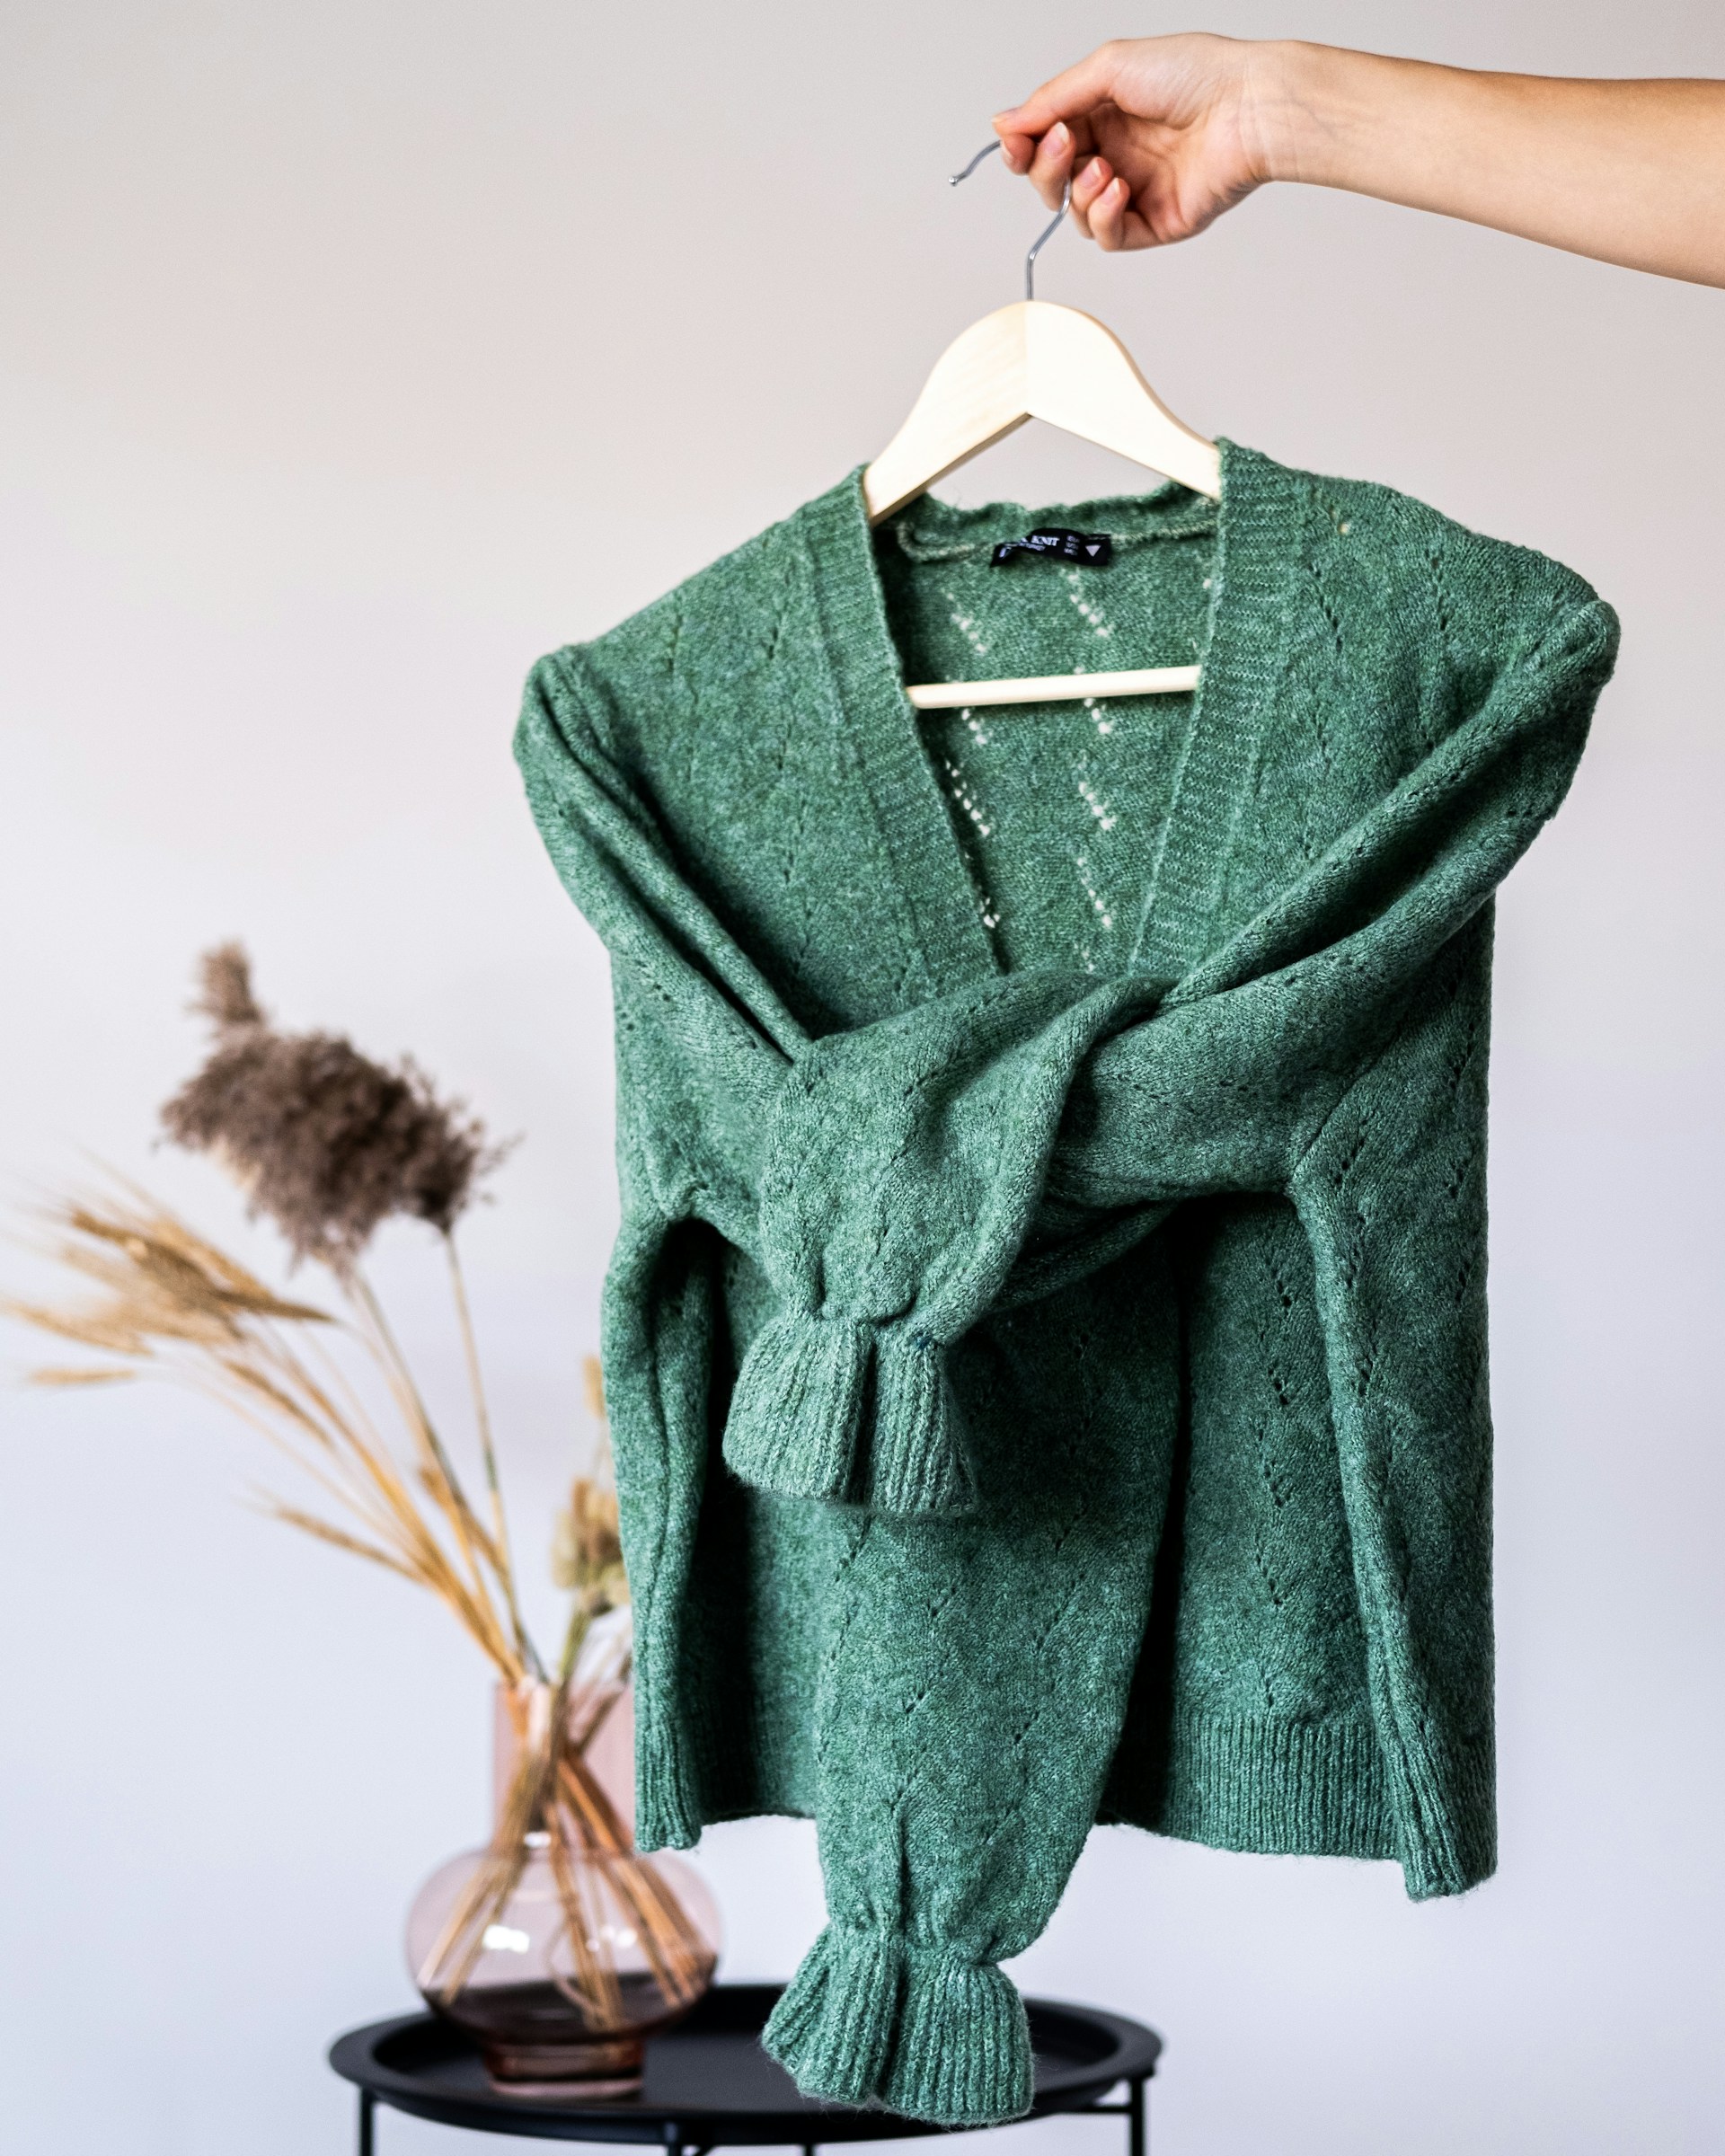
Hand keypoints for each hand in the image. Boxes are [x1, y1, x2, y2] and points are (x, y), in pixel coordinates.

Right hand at [993, 34, 1283, 249]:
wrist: (1247, 108)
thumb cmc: (1195, 75)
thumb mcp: (1109, 68)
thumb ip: (1052, 99)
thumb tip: (1004, 122)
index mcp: (1104, 114)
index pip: (1045, 141)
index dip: (1023, 146)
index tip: (1015, 141)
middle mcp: (1117, 152)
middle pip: (1052, 180)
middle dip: (1046, 167)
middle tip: (1062, 144)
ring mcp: (1134, 191)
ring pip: (1075, 211)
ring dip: (1077, 191)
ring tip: (1104, 167)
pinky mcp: (1154, 222)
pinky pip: (1107, 236)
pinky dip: (1101, 216)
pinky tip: (1118, 189)